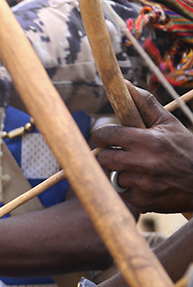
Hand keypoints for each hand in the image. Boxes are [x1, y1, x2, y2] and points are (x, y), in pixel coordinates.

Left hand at [93, 82, 192, 212]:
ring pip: (113, 176)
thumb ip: (145, 103)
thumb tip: (124, 84)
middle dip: (108, 154)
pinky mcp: (143, 201)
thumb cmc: (184, 148)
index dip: (102, 135)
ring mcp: (142, 184)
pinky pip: (123, 193)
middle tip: (119, 153)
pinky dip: (131, 189)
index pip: (106, 135)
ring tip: (141, 169)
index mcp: (147, 140)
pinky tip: (147, 183)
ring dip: (122, 172)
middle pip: (103, 158)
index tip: (105, 136)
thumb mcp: (168, 123)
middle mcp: (142, 162)